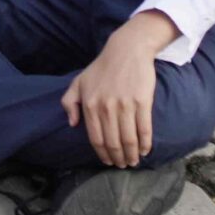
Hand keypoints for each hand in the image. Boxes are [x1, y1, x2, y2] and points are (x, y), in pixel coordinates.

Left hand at [63, 25, 160, 168]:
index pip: (96, 139)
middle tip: (123, 165)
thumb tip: (72, 124)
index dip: (103, 154)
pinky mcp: (142, 102)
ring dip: (132, 154)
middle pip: (113, 142)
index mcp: (90, 105)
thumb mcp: (78, 82)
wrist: (126, 50)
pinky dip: (145, 144)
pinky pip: (144, 129)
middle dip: (118, 158)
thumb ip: (69, 102)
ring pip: (129, 139)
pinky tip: (145, 150)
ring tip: (134, 161)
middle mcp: (106, 108)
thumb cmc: (101, 67)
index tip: (109, 162)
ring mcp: (125, 105)